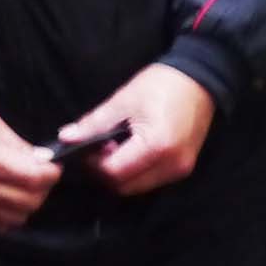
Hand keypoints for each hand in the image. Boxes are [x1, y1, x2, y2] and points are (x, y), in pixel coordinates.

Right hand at [0, 99, 59, 234]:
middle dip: (42, 187)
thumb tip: (42, 159)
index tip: (52, 164)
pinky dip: (10, 213)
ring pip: (18, 216)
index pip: (35, 178)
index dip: (51, 172)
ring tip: (23, 186)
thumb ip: (16, 144)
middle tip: (39, 174)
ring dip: (27, 202)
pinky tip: (6, 197)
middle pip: (30, 200)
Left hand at [61, 63, 215, 195]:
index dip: (94, 164)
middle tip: (98, 148)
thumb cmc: (162, 85)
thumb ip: (94, 124)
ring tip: (116, 147)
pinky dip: (135, 171)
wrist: (200, 79)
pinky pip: (151, 180)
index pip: (114, 173)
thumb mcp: (123, 101)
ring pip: (137, 187)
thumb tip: (65, 137)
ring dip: (120, 174)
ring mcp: (180, 170)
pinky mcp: (183, 168)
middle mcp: (171, 165)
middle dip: (105, 172)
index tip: (87, 147)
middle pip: (125, 187)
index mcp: (157, 146)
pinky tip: (131, 150)